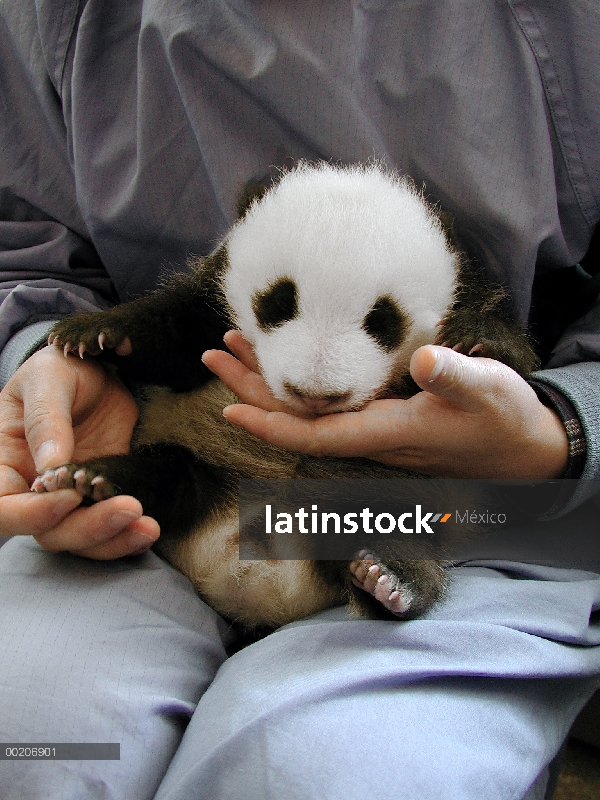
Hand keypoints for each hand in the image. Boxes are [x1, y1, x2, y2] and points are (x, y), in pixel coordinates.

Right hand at [0, 345, 159, 557]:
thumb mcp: (48, 378)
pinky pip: (110, 531)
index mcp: (5, 465)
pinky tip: (148, 529)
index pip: (3, 508)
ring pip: (81, 539)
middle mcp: (33, 492)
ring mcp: (71, 499)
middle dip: (87, 529)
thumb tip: (50, 465)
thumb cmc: (60, 371)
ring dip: (113, 539)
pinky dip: (128, 537)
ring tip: (146, 527)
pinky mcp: (102, 499)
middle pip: (48, 532)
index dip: (31, 514)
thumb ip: (45, 418)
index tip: (70, 495)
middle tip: (128, 509)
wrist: (97, 373)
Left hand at [202, 332, 568, 478]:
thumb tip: (428, 359)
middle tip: (214, 354)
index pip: (316, 437)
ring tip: (236, 348)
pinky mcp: (382, 417)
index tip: (229, 406)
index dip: (271, 425)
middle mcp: (371, 436)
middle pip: (298, 420)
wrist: (522, 449)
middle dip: (253, 389)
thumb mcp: (489, 392)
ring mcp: (374, 428)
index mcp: (387, 433)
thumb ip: (458, 378)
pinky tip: (286, 361)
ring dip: (270, 380)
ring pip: (308, 410)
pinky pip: (328, 403)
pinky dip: (299, 380)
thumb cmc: (505, 420)